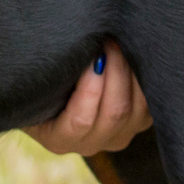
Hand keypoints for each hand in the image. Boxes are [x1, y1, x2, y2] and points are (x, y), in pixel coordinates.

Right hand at [24, 42, 151, 156]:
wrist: (54, 86)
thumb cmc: (36, 79)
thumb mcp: (32, 81)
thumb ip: (43, 72)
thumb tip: (59, 42)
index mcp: (58, 139)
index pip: (80, 120)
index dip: (90, 88)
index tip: (91, 53)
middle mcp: (91, 144)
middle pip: (115, 113)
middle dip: (115, 71)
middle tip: (109, 38)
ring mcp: (118, 136)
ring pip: (137, 110)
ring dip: (131, 73)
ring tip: (121, 42)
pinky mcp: (139, 123)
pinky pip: (151, 104)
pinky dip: (145, 79)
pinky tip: (135, 54)